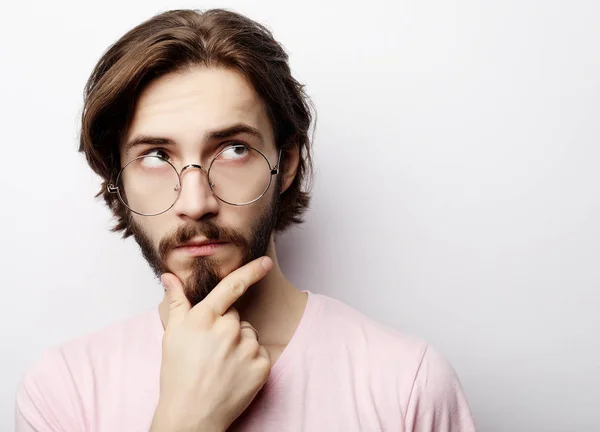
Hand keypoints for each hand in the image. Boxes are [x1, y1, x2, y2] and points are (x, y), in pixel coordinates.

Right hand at [150, 256, 273, 431]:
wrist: (191, 415)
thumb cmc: (178, 375)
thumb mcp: (172, 335)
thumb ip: (177, 301)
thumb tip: (170, 276)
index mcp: (205, 318)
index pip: (232, 286)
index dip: (251, 271)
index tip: (265, 263)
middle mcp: (228, 329)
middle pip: (236, 316)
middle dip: (227, 326)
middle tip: (212, 349)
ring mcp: (247, 347)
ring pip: (248, 334)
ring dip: (240, 344)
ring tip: (222, 363)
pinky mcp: (261, 365)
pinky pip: (260, 352)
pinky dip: (251, 360)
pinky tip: (235, 373)